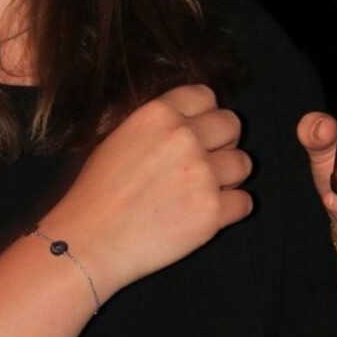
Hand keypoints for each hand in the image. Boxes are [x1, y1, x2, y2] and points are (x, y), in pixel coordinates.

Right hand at [42, 85, 252, 301]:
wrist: (91, 240)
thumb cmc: (97, 193)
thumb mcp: (118, 137)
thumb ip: (157, 125)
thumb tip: (188, 122)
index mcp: (159, 114)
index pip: (205, 95)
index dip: (205, 114)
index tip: (201, 131)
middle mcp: (184, 137)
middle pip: (232, 125)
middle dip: (224, 142)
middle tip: (207, 162)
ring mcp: (202, 174)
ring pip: (243, 163)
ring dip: (229, 177)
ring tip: (204, 191)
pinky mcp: (213, 212)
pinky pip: (245, 202)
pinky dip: (231, 209)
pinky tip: (208, 214)